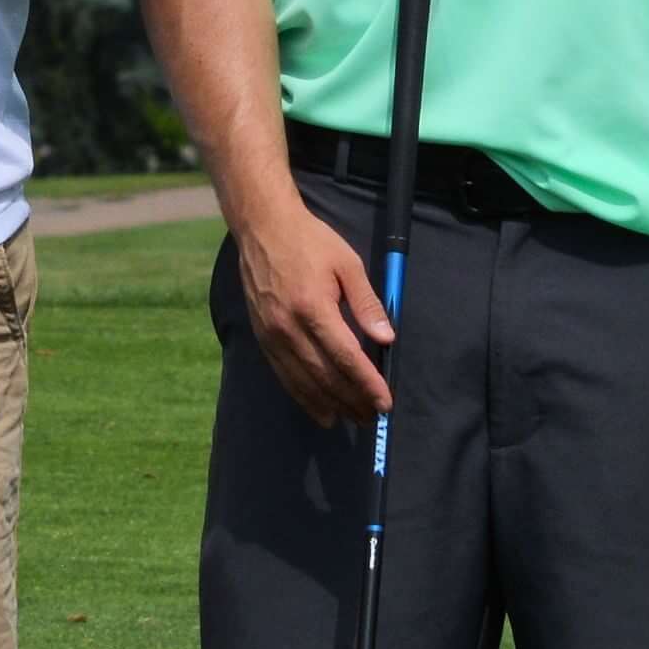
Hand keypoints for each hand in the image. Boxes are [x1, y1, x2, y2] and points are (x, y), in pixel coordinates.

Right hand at [228, 210, 397, 429]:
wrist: (262, 229)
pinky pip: (285, 377)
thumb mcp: (347, 264)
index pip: (346, 357)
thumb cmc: (310, 241)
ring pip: (304, 383)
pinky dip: (304, 398)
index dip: (367, 383)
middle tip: (374, 416)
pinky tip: (321, 411)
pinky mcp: (262, 339)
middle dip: (353, 400)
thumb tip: (386, 339)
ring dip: (331, 405)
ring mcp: (272, 336)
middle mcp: (289, 327)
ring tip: (354, 419)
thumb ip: (367, 303)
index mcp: (313, 307)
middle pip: (325, 376)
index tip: (385, 401)